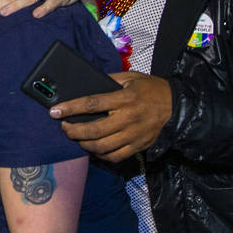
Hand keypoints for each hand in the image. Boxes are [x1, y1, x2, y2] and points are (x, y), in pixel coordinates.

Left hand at [50, 71, 172, 162]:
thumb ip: (110, 79)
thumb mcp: (132, 77)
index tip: (55, 111)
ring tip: (77, 138)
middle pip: (94, 130)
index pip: (92, 103)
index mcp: (125, 98)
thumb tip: (88, 83)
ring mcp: (133, 135)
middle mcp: (128, 118)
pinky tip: (94, 149)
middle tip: (64, 127)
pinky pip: (115, 156)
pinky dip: (101, 155)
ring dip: (84, 144)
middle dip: (73, 131)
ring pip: (102, 146)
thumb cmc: (152, 89)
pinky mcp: (138, 146)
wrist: (178, 107)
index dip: (71, 108)